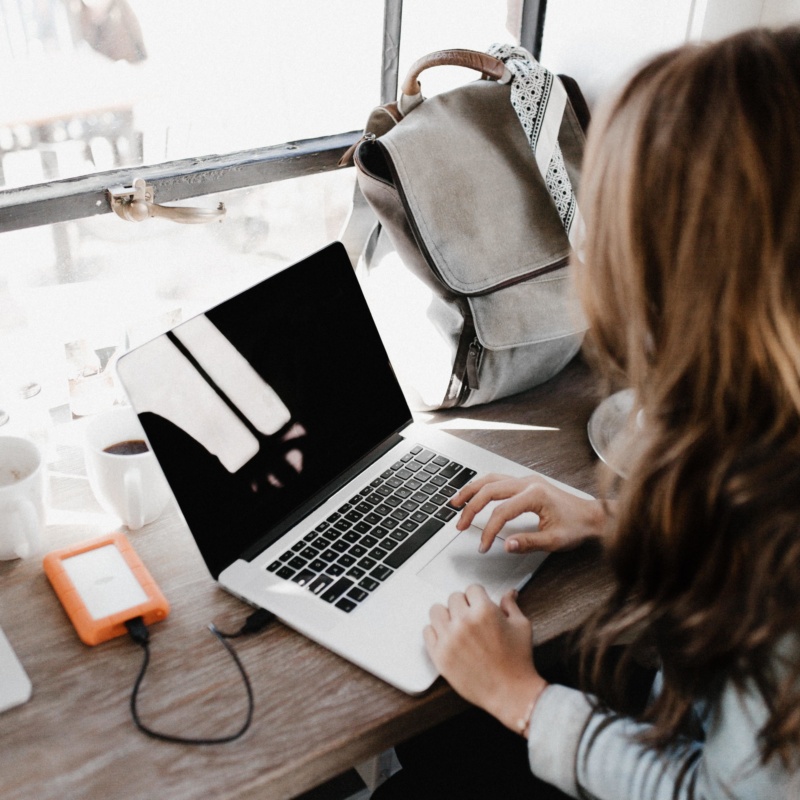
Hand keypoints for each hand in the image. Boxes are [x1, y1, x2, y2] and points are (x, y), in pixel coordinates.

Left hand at [424, 585, 546, 734]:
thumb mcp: (521, 627)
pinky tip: (448, 638)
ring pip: (436, 611)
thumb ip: (510, 606)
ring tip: (456, 625)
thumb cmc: (518, 661)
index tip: (479, 604)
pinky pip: (427, 632)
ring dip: (446, 615)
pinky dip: (436, 632)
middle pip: (453, 598)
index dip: (478, 597)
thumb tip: (509, 593)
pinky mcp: (439, 655)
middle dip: (464, 605)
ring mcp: (449, 639)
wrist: (510, 693)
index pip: (472, 589)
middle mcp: (464, 622)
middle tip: (471, 618)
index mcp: (484, 611)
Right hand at [452, 473, 606, 554]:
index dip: (488, 530)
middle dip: (471, 508)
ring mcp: (526, 480)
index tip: (483, 546)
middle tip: (460, 525)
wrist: (592, 516)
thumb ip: (528, 542)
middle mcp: (528, 483)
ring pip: (491, 479)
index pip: (501, 512)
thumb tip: (506, 545)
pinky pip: (498, 480)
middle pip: (489, 490)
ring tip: (456, 503)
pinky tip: (474, 494)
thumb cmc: (577, 526)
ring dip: (471, 491)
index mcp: (535, 495)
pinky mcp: (526, 483)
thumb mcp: (554, 541)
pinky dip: (482, 487)